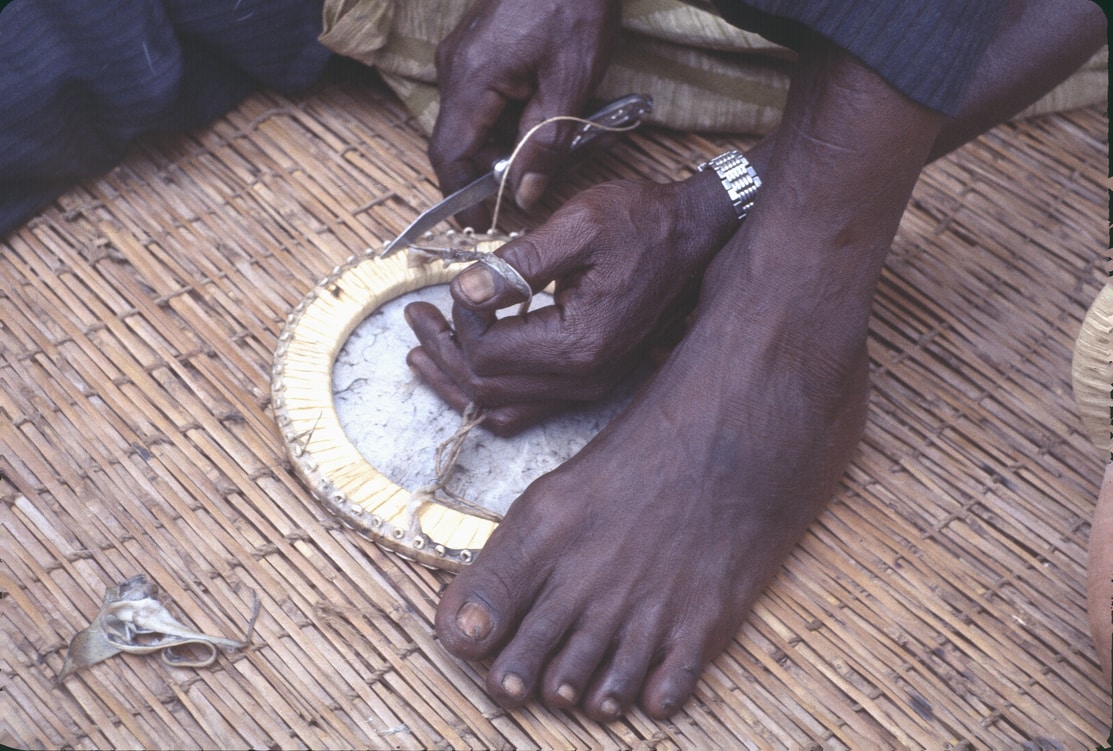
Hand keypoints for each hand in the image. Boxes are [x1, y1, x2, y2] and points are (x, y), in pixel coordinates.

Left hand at [405, 171, 737, 434]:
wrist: (696, 236)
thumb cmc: (643, 223)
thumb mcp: (579, 224)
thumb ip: (517, 262)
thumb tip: (462, 292)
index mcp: (580, 344)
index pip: (489, 353)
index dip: (461, 318)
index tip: (460, 280)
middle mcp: (585, 379)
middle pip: (486, 389)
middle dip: (443, 352)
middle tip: (414, 317)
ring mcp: (589, 386)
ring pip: (500, 409)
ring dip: (455, 380)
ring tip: (421, 350)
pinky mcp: (590, 380)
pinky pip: (526, 408)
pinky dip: (488, 393)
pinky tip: (466, 368)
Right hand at [429, 0, 620, 228]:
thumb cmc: (575, 5)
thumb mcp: (572, 82)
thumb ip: (546, 143)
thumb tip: (524, 193)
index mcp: (472, 79)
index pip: (448, 156)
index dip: (461, 199)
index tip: (483, 225)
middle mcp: (455, 68)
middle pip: (454, 142)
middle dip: (482, 177)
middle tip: (517, 201)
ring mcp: (462, 55)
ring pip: (467, 122)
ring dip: (494, 150)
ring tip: (533, 164)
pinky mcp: (477, 48)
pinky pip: (478, 99)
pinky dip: (499, 123)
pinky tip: (532, 126)